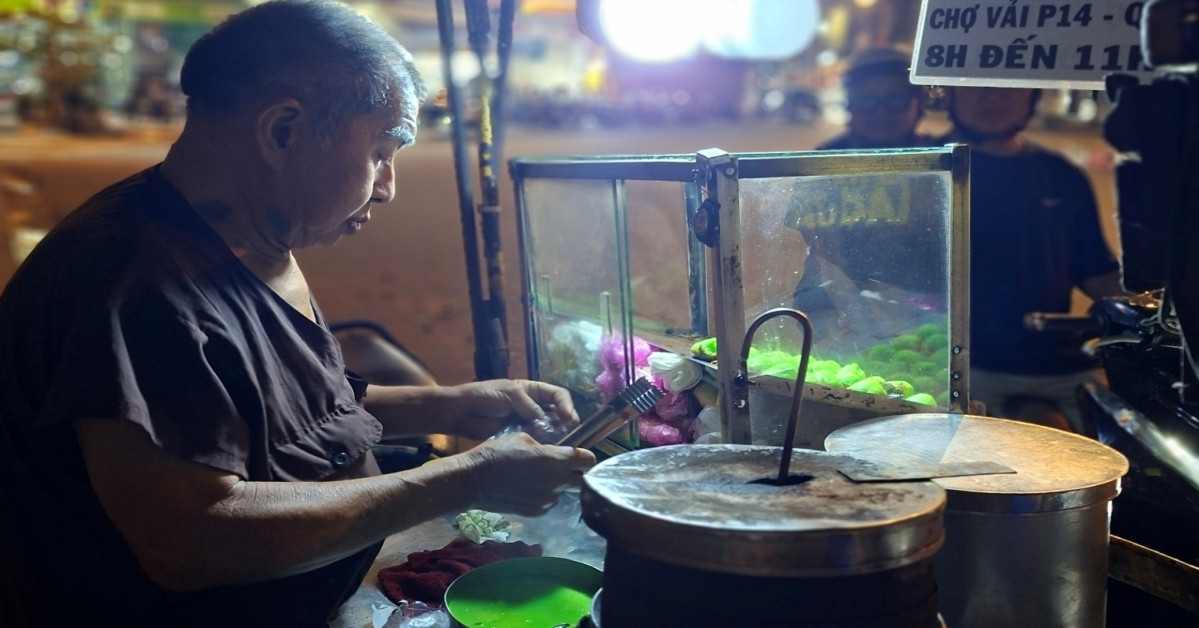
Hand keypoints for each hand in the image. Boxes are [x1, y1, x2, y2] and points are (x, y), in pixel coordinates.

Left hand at [446, 379, 579, 440]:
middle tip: (569, 435)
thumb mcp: (510, 394)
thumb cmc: (484, 396)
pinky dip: (543, 444)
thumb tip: (547, 421)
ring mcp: (527, 422)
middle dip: (566, 422)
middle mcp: (534, 405)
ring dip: (557, 435)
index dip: (567, 406)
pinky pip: (537, 440)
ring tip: (561, 444)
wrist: (461, 412)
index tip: (569, 419)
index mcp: (533, 390)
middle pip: (558, 413)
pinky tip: (546, 449)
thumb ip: (530, 406)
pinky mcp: (519, 436)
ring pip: (550, 428)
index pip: (559, 395)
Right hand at [460, 432, 595, 515]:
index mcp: (553, 460)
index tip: (580, 455)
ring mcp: (547, 500)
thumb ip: (546, 446)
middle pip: (582, 480)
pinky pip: (551, 502)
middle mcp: (555, 482)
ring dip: (559, 485)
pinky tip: (530, 488)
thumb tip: (556, 451)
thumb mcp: (523, 438)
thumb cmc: (496, 453)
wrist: (473, 481)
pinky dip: (546, 495)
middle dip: (577, 473)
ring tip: (540, 477)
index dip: (586, 457)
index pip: (588, 461)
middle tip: (565, 467)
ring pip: (565, 492)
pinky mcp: (537, 511)